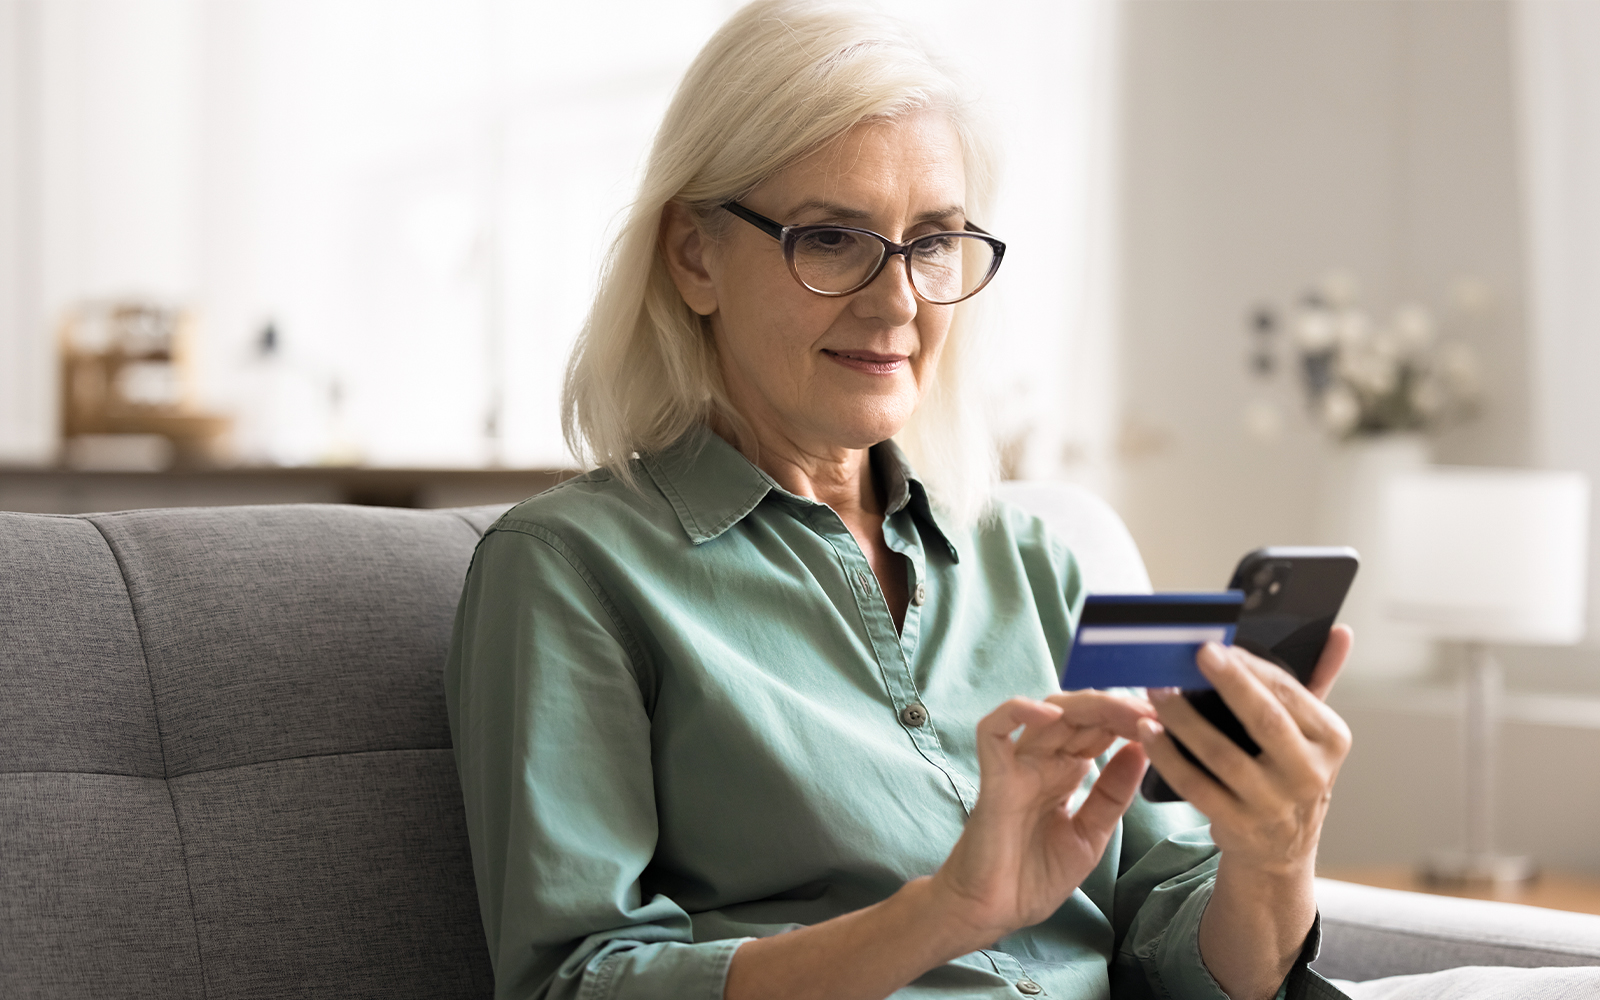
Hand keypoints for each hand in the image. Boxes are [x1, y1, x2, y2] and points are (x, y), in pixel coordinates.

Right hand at [928, 691, 1153, 944]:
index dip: (1130, 719)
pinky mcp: (994, 777)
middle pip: (1080, 713)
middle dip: (1120, 707)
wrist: (994, 912)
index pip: (1099, 728)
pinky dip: (1018, 712)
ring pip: (1048, 711)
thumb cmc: (1034, 876)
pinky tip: (1053, 715)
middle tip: (1155, 711)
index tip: (1167, 722)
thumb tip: (1142, 749)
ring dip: (1090, 704)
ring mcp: (1017, 765)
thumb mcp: (1090, 834)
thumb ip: (1112, 794)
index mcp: (1066, 772)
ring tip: (1125, 710)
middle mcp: (1042, 761)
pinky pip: (994, 730)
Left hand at [1137, 625, 1353, 874]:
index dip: (1251, 666)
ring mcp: (1274, 804)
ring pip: (1222, 753)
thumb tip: (1339, 632)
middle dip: (1229, 682)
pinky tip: (1148, 731)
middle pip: (1264, 719)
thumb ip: (1321, 679)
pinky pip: (1195, 785)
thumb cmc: (1290, 774)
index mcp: (1331, 740)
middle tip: (1196, 652)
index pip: (1289, 692)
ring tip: (1158, 689)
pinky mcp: (1239, 825)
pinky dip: (1168, 756)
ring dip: (1183, 718)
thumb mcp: (1313, 733)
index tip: (1218, 644)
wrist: (1282, 849)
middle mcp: (1309, 773)